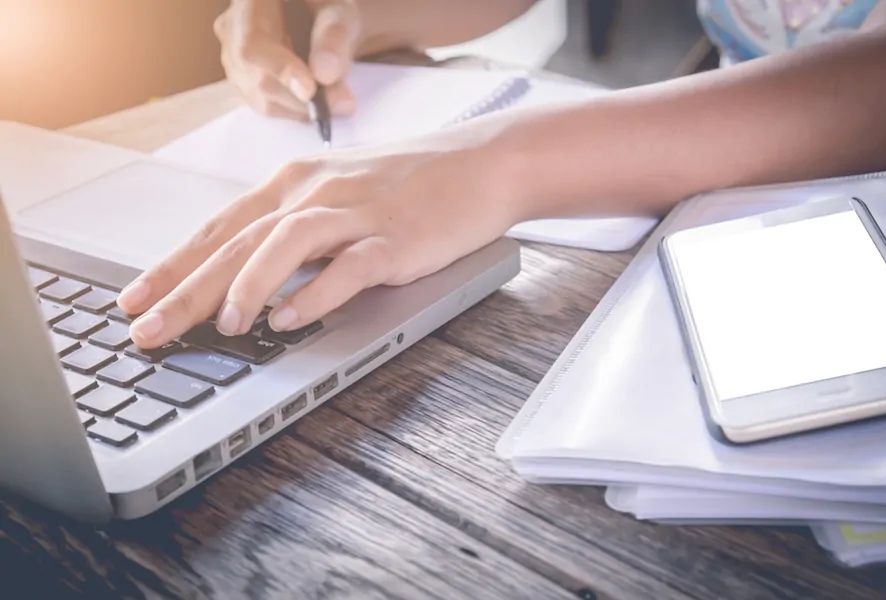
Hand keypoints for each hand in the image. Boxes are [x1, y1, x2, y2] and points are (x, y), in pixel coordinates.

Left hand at [117, 135, 519, 347]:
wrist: (483, 164)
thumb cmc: (411, 184)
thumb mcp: (341, 196)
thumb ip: (297, 232)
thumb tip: (255, 281)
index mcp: (296, 183)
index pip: (219, 228)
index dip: (173, 265)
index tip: (136, 300)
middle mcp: (317, 193)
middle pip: (238, 241)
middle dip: (185, 288)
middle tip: (146, 329)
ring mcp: (356, 213)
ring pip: (286, 244)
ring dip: (247, 285)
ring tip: (222, 326)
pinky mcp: (395, 237)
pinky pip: (348, 267)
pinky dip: (317, 294)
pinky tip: (290, 319)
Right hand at [215, 0, 360, 119]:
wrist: (320, 16)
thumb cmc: (328, 7)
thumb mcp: (340, 10)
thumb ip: (334, 35)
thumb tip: (324, 75)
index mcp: (249, 1)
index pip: (252, 43)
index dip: (280, 70)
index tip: (311, 91)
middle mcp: (232, 27)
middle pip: (256, 76)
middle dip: (300, 98)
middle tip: (344, 103)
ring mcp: (233, 56)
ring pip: (261, 96)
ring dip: (302, 107)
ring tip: (339, 99)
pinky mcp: (245, 80)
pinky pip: (267, 104)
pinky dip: (297, 110)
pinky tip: (322, 100)